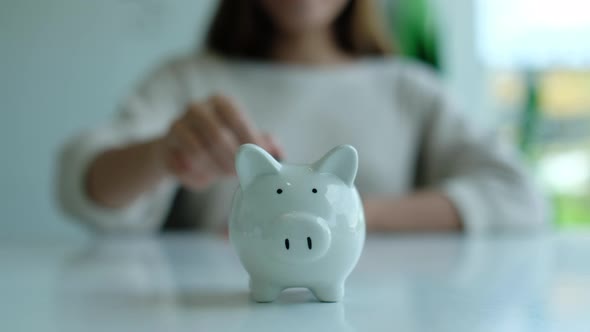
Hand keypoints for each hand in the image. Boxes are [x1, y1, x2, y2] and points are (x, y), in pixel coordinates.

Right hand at [156, 95, 283, 188]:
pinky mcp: (163, 147)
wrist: (180, 151)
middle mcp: (197, 108)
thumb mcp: (244, 141)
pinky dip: (196, 178)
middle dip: (231, 161)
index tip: (257, 162)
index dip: (250, 143)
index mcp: (221, 102)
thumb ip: (264, 144)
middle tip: (238, 174)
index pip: (239, 119)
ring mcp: (177, 125)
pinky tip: (203, 178)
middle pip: (217, 137)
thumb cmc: (220, 145)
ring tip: (220, 174)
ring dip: (213, 170)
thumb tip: (279, 153)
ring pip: (197, 153)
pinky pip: (182, 167)